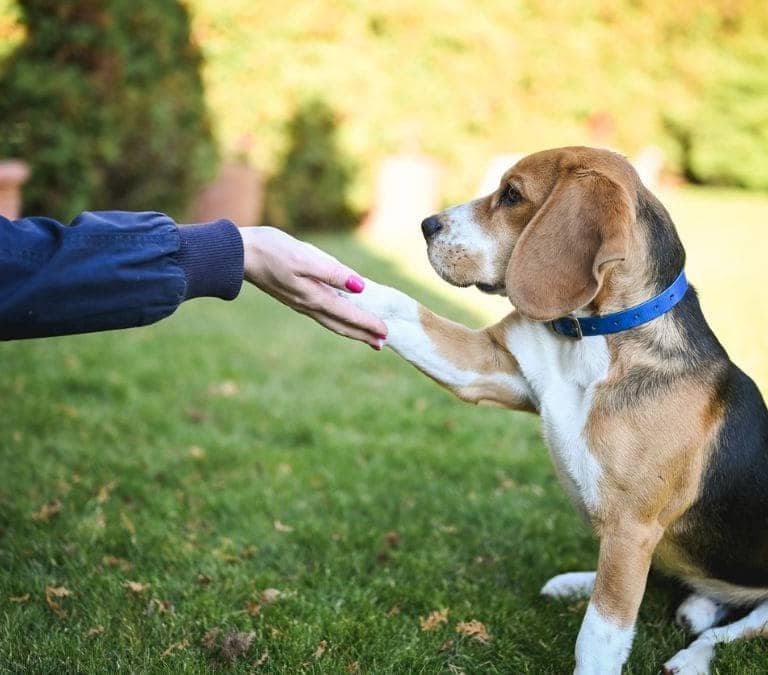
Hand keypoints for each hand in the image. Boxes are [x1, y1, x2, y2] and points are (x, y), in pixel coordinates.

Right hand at [240, 226, 387, 347]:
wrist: (238, 254)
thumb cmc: (271, 250)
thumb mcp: (304, 257)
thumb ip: (332, 272)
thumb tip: (359, 286)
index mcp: (314, 297)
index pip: (349, 314)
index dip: (369, 323)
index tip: (386, 332)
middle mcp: (309, 304)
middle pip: (342, 325)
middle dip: (363, 334)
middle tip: (382, 343)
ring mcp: (301, 302)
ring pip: (332, 322)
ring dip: (351, 330)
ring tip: (367, 337)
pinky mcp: (295, 297)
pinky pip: (323, 314)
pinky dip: (338, 320)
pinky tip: (341, 316)